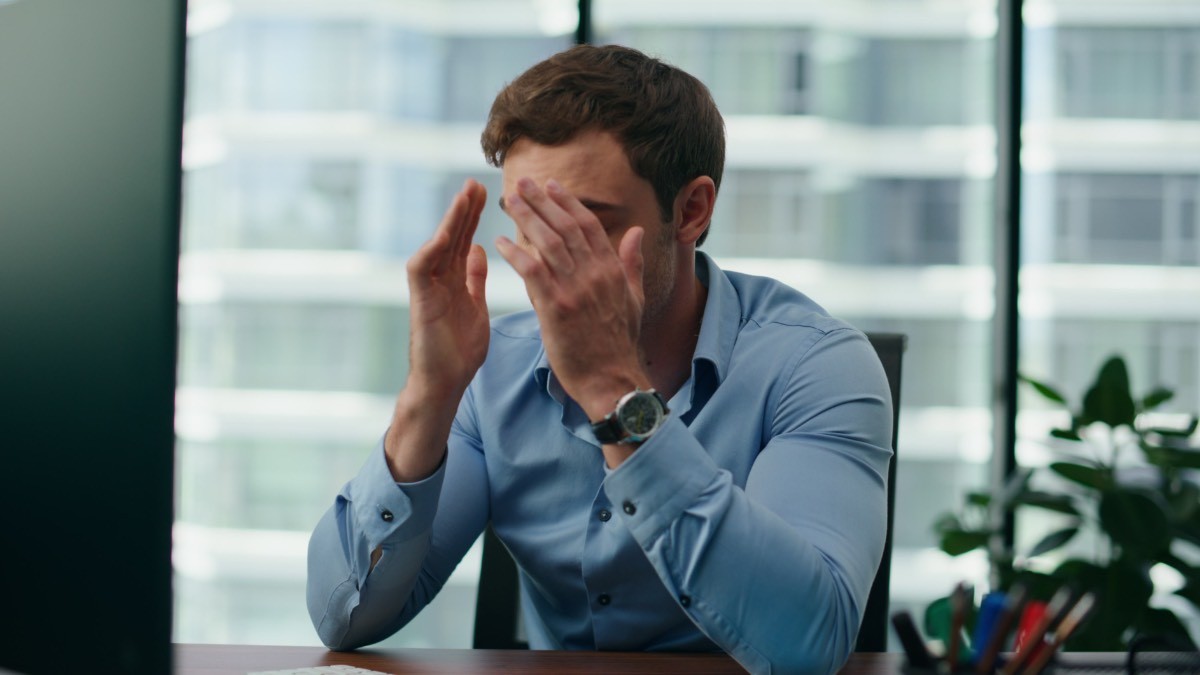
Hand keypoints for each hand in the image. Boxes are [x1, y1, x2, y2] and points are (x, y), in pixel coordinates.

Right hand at [386, 179, 489, 480]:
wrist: (444, 384)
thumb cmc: (459, 351)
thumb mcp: (476, 306)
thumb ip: (474, 278)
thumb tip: (479, 250)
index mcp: (455, 280)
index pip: (466, 239)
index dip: (476, 217)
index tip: (492, 193)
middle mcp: (439, 280)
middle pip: (453, 236)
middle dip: (465, 210)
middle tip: (477, 183)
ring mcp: (428, 289)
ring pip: (437, 246)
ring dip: (450, 221)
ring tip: (464, 197)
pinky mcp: (420, 302)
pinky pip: (421, 269)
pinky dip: (432, 250)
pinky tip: (446, 233)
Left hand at [495, 178, 649, 420]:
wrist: (612, 380)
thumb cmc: (619, 344)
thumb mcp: (634, 298)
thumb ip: (632, 263)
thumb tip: (637, 232)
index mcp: (612, 270)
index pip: (588, 226)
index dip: (568, 202)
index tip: (550, 186)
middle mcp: (595, 274)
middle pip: (565, 227)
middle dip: (542, 202)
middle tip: (522, 183)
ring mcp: (575, 290)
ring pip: (548, 243)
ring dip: (526, 219)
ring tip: (509, 201)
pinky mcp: (556, 308)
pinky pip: (532, 272)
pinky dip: (517, 254)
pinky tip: (501, 242)